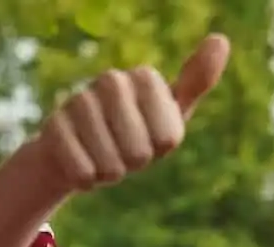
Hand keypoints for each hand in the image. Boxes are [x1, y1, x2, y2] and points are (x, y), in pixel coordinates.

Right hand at [32, 34, 229, 192]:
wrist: (82, 148)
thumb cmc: (136, 130)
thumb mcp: (172, 111)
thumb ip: (197, 80)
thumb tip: (220, 39)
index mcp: (146, 78)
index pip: (168, 139)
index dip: (161, 149)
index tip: (151, 136)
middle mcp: (111, 80)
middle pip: (140, 153)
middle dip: (135, 163)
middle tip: (125, 148)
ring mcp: (78, 100)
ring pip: (111, 166)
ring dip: (111, 172)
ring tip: (104, 154)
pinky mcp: (53, 126)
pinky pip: (83, 172)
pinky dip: (87, 179)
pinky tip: (82, 162)